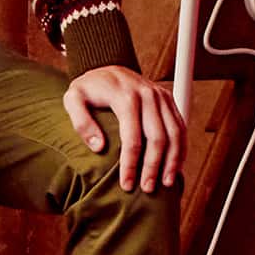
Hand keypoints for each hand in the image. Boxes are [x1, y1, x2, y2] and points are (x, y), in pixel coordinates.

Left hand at [62, 65, 186, 192]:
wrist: (107, 66)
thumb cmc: (89, 87)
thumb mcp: (73, 98)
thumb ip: (81, 121)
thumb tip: (98, 147)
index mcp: (125, 97)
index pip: (132, 138)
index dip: (131, 164)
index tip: (127, 184)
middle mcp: (148, 95)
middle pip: (157, 138)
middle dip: (153, 167)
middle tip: (147, 188)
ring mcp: (161, 96)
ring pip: (175, 133)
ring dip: (173, 161)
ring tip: (166, 183)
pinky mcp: (168, 99)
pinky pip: (180, 125)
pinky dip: (181, 147)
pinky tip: (175, 165)